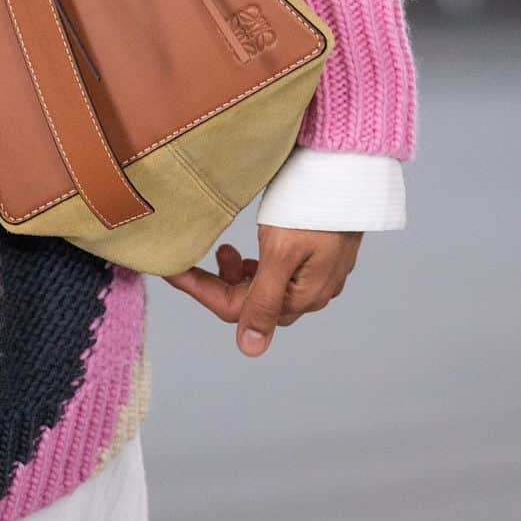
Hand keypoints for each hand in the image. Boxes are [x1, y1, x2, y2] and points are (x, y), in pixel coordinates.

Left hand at [163, 226, 362, 357]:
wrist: (349, 171)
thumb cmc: (314, 207)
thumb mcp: (281, 253)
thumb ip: (262, 301)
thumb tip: (250, 349)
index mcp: (302, 297)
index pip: (238, 309)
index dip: (200, 290)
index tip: (171, 270)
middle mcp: (313, 292)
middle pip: (252, 301)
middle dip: (219, 282)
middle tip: (195, 256)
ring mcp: (319, 273)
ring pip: (266, 286)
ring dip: (240, 273)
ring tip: (225, 249)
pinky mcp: (320, 254)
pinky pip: (281, 271)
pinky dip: (258, 263)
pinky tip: (251, 248)